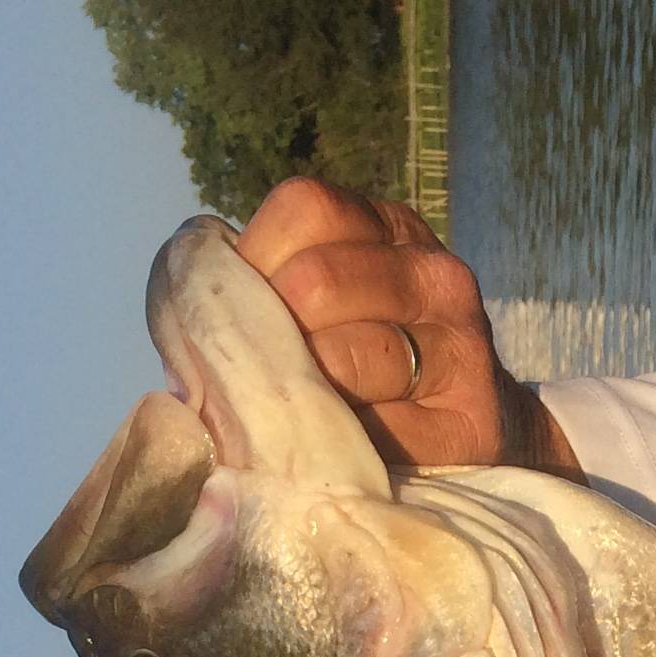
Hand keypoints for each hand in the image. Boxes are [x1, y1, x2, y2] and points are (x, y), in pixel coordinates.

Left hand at [232, 178, 578, 476]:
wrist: (473, 428)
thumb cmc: (366, 364)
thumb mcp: (327, 300)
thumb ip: (266, 286)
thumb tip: (183, 308)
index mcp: (387, 227)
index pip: (304, 208)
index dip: (254, 261)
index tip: (247, 313)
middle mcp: (432, 273)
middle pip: (314, 281)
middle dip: (273, 337)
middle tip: (273, 376)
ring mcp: (461, 345)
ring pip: (343, 358)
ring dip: (305, 397)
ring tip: (306, 414)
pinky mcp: (472, 421)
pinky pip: (378, 429)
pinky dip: (343, 445)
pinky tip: (342, 447)